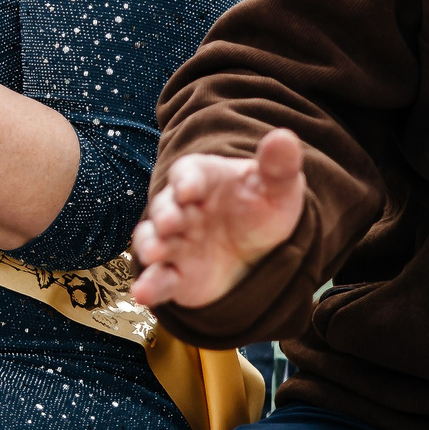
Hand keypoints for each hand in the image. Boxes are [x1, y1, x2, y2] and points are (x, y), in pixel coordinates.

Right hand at [130, 129, 305, 308]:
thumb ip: (279, 165)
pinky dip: (149, 286)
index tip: (189, 190)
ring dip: (151, 247)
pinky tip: (144, 293)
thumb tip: (284, 137)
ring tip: (155, 254)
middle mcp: (182, 210)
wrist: (262, 251)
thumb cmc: (262, 209)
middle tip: (169, 223)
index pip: (188, 173)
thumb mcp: (278, 188)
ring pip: (154, 242)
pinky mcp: (176, 276)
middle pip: (165, 207)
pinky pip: (159, 280)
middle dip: (165, 215)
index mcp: (202, 179)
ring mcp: (176, 244)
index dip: (186, 180)